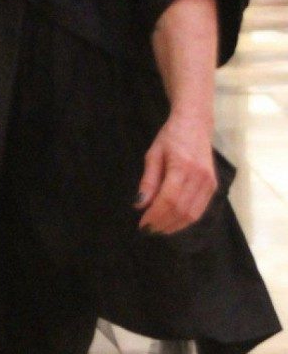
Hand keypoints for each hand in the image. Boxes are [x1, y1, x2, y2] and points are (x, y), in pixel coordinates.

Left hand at [136, 114, 216, 234]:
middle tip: (147, 230)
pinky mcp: (213, 186)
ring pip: (192, 214)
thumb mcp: (153, 155)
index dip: (155, 216)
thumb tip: (139, 204)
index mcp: (183, 166)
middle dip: (163, 224)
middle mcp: (200, 177)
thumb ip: (148, 181)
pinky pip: (200, 210)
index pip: (169, 199)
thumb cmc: (171, 137)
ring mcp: (209, 182)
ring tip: (158, 229)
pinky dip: (185, 220)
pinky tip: (172, 222)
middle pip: (181, 210)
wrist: (195, 123)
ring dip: (174, 226)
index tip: (142, 225)